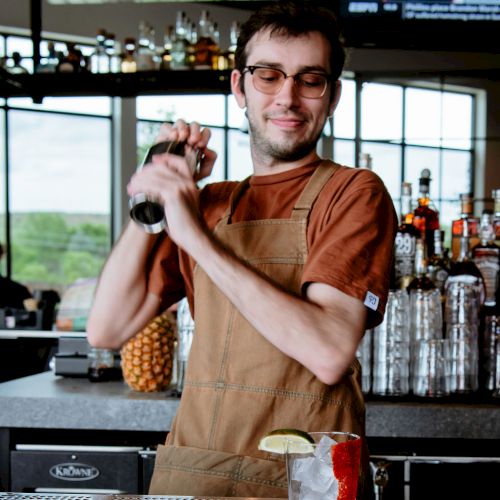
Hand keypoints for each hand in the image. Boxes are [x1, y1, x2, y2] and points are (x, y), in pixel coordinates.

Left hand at [127, 120, 215, 249]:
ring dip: (139, 180)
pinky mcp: (173, 194)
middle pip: (161, 168)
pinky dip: (140, 187)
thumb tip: (154, 193)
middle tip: (134, 181)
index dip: (165, 158)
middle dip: (145, 172)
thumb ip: (172, 197)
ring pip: (154, 176)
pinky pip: (152, 186)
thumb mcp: (182, 206)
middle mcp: (187, 182)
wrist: (193, 236)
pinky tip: (134, 192)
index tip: (153, 160)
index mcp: (191, 183)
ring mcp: (181, 187)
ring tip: (131, 188)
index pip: (179, 162)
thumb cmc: (185, 226)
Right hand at [153, 119, 216, 180]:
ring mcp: (175, 135)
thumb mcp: (204, 171)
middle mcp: (188, 136)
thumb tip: (207, 149)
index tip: (201, 145)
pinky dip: (170, 130)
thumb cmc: (189, 175)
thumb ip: (211, 160)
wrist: (172, 182)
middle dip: (195, 131)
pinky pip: (166, 127)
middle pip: (194, 124)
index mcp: (199, 142)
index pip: (205, 132)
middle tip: (193, 141)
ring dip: (183, 128)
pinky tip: (174, 138)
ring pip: (180, 122)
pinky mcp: (162, 137)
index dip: (205, 135)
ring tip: (183, 139)